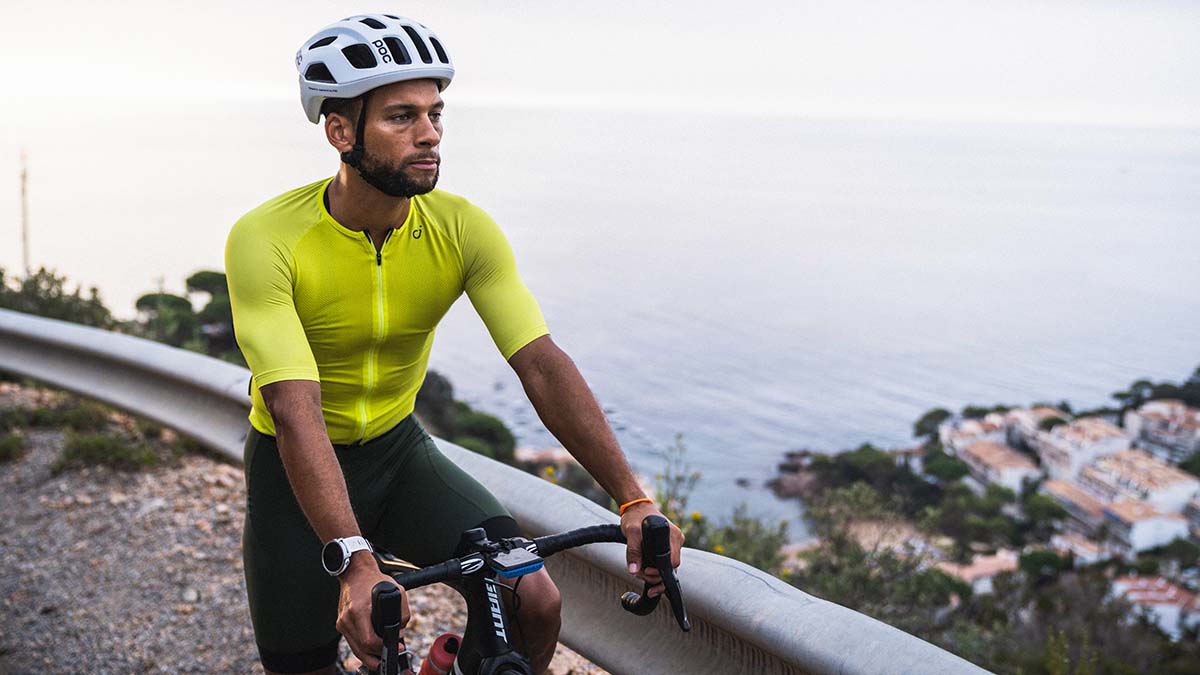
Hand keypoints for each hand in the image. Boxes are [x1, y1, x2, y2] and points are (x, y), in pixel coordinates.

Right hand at [336, 554, 409, 671]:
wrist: (355, 572)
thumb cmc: (374, 580)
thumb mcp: (397, 591)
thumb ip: (403, 613)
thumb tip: (400, 632)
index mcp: (359, 611)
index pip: (369, 641)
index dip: (382, 648)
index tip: (394, 647)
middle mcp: (347, 618)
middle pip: (361, 649)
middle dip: (375, 658)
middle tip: (386, 661)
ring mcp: (342, 622)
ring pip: (355, 648)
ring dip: (368, 656)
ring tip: (380, 659)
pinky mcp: (340, 623)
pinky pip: (352, 641)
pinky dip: (361, 648)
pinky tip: (371, 650)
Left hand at [620, 502, 683, 596]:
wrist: (636, 508)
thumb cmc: (636, 516)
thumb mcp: (632, 532)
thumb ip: (633, 551)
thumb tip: (634, 570)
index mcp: (673, 536)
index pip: (673, 563)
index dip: (660, 572)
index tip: (646, 572)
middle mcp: (676, 540)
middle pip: (671, 568)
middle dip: (654, 575)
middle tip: (639, 573)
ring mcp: (673, 544)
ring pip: (667, 567)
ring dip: (653, 574)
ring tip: (639, 571)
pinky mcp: (667, 546)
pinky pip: (663, 562)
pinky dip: (654, 569)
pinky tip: (645, 570)